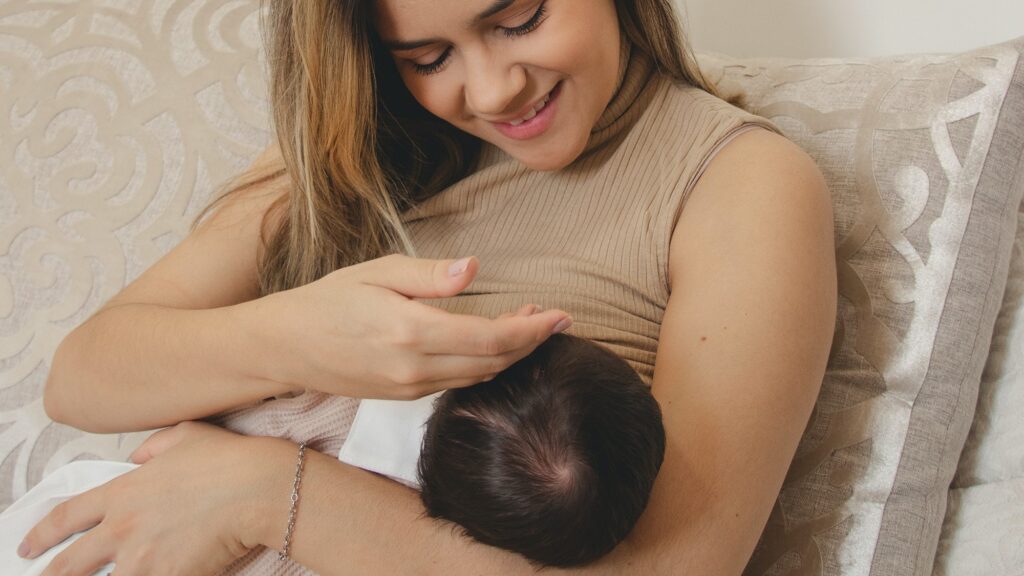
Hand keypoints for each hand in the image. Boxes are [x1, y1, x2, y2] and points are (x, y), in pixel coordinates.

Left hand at [19, 422, 287, 575]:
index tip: (29, 546)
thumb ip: (154, 447)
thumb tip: (141, 458)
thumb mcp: (186, 435)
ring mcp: (143, 557)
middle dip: (54, 575)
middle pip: (71, 563)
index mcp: (124, 491)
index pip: (68, 516)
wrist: (259, 488)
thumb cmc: (229, 459)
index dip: (42, 534)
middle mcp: (124, 527)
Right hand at [242, 254, 572, 399]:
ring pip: (478, 377)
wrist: (285, 347)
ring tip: (529, 326)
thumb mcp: (377, 273)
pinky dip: (484, 365)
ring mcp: (410, 387)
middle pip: (493, 362)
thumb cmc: (328, 301)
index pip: (490, 338)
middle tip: (555, 319)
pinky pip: (457, 383)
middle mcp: (415, 368)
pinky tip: (491, 344)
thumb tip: (474, 268)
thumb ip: (429, 275)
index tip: (561, 316)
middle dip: (530, 343)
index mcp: (412, 332)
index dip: (532, 331)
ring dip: (510, 355)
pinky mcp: (404, 396)